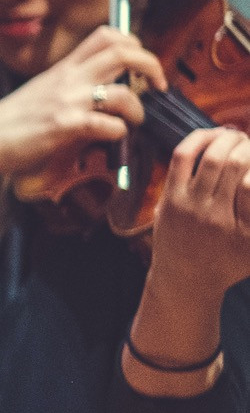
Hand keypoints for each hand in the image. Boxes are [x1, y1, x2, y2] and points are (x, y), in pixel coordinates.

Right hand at [0, 24, 157, 184]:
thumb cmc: (14, 118)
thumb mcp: (44, 90)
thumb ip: (72, 84)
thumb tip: (104, 88)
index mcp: (64, 67)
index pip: (106, 36)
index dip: (133, 42)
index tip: (141, 63)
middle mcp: (69, 78)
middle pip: (122, 52)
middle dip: (151, 64)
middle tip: (158, 84)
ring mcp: (67, 101)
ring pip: (123, 93)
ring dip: (138, 109)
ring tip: (134, 120)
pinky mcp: (65, 126)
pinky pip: (109, 126)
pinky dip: (119, 133)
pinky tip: (110, 137)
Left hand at [125, 127, 249, 395]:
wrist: (186, 278)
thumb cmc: (230, 261)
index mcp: (244, 228)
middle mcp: (218, 216)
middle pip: (235, 164)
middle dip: (245, 144)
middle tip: (249, 139)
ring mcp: (191, 207)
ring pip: (210, 158)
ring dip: (225, 139)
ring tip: (234, 134)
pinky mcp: (170, 199)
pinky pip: (182, 159)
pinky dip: (197, 140)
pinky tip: (210, 134)